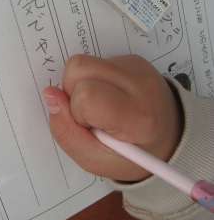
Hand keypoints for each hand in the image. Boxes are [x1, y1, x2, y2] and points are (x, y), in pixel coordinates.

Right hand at [43, 54, 181, 181]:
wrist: (169, 136)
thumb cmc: (130, 155)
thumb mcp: (95, 161)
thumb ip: (66, 132)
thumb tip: (50, 95)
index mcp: (137, 117)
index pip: (88, 95)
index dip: (78, 111)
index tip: (90, 125)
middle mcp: (140, 83)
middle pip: (79, 68)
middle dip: (72, 91)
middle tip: (90, 114)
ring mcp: (137, 66)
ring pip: (83, 62)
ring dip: (81, 84)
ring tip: (99, 104)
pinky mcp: (132, 58)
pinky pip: (96, 61)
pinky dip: (93, 79)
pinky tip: (109, 95)